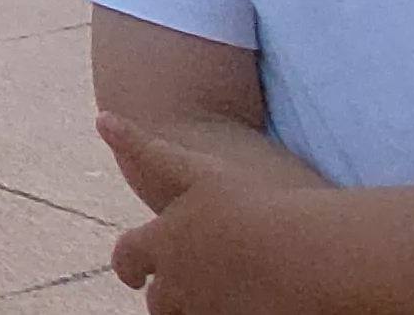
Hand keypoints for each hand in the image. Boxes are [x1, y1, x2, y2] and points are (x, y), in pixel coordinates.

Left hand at [104, 113, 321, 313]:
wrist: (310, 252)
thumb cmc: (256, 203)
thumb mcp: (198, 168)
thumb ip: (147, 147)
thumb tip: (102, 119)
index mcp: (162, 243)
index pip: (128, 258)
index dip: (129, 265)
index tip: (132, 275)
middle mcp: (177, 284)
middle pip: (159, 301)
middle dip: (167, 296)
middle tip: (179, 291)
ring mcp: (207, 312)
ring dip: (198, 308)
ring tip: (223, 294)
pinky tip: (253, 303)